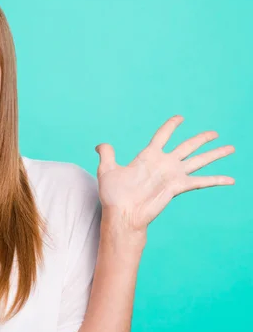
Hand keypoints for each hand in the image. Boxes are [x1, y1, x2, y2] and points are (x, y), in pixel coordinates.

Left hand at [95, 115, 234, 233]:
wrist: (122, 213)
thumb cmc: (113, 195)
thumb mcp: (107, 170)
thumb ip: (107, 154)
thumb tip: (100, 145)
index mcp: (148, 156)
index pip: (162, 136)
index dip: (171, 126)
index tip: (180, 117)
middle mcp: (164, 164)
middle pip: (187, 146)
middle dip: (201, 139)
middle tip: (215, 133)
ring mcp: (172, 175)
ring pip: (198, 160)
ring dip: (215, 154)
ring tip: (231, 148)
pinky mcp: (178, 187)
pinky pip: (201, 181)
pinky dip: (216, 180)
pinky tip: (231, 179)